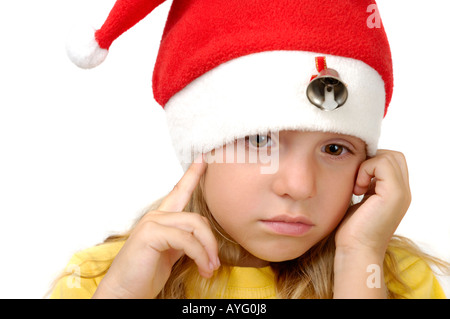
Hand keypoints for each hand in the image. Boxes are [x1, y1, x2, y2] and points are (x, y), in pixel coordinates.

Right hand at [92, 155, 219, 298]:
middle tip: (214, 264)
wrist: (124, 293)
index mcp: (160, 219)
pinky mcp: (151, 234)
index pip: (179, 192)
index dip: (192, 175)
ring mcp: (152, 223)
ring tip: (209, 269)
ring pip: (195, 227)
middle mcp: (156, 217)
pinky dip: (200, 256)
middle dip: (211, 242)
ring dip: (208, 250)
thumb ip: (184, 240)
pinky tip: (202, 269)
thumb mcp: (170, 254)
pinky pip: (187, 240)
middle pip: (197, 218)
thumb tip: (205, 241)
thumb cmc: (145, 275)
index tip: (203, 159)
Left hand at [335, 150, 410, 255]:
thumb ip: (365, 184)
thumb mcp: (360, 200)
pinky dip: (365, 170)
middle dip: (371, 161)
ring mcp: (401, 193)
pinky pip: (382, 163)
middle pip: (393, 155)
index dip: (372, 162)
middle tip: (357, 181)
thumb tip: (356, 166)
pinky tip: (357, 190)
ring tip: (357, 187)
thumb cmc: (352, 229)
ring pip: (389, 156)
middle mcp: (403, 192)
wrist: (355, 250)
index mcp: (396, 193)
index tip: (356, 180)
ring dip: (367, 166)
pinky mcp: (394, 194)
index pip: (392, 160)